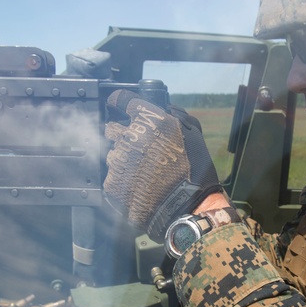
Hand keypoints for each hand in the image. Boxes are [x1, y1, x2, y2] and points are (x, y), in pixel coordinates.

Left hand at [103, 90, 220, 240]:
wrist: (189, 207)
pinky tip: (139, 186)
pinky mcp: (112, 183)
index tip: (119, 106)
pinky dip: (122, 180)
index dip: (120, 102)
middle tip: (137, 148)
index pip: (120, 99)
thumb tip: (163, 108)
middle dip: (121, 135)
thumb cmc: (194, 169)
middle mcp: (128, 136)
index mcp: (147, 119)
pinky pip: (112, 176)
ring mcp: (117, 160)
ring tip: (142, 173)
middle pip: (112, 128)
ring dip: (123, 160)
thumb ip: (174, 115)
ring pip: (112, 154)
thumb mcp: (192, 132)